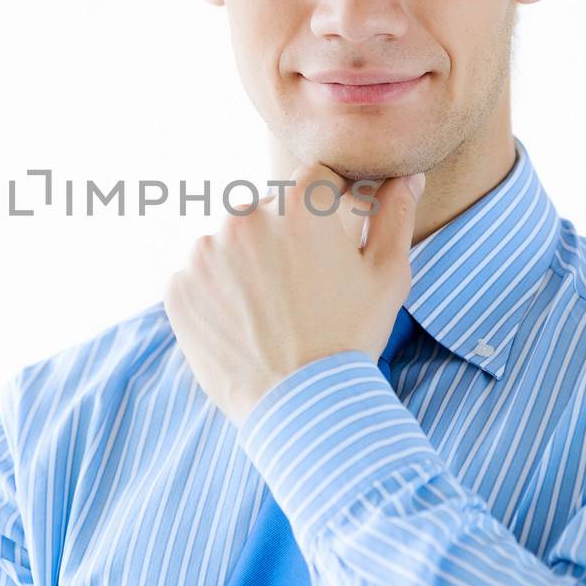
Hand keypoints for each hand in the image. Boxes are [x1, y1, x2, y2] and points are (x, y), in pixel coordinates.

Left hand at [163, 163, 424, 428]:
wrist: (302, 407)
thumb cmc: (351, 338)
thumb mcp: (387, 276)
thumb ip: (393, 216)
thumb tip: (408, 178)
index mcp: (298, 203)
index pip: (314, 181)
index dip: (326, 209)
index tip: (328, 241)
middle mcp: (244, 216)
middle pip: (266, 212)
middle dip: (282, 238)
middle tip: (301, 288)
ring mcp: (204, 253)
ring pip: (228, 244)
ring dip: (245, 264)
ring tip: (270, 310)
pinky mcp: (177, 289)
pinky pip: (198, 278)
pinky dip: (215, 295)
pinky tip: (242, 325)